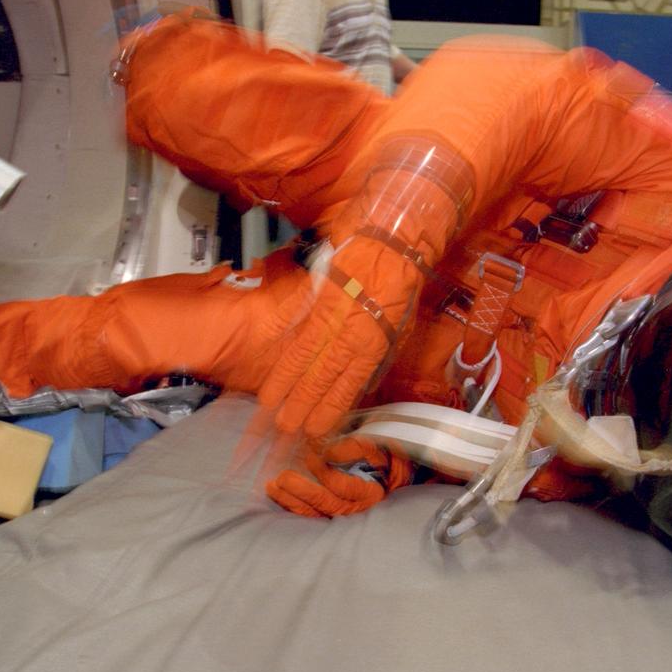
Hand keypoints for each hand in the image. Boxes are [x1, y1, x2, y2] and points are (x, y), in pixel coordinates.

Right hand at [258, 237, 422, 436]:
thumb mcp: (400, 326)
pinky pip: (298, 333)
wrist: (393, 241)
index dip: (329, 411)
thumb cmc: (402, 283)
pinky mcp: (316, 301)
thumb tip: (361, 377)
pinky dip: (284, 354)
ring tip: (269, 406)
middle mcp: (348, 336)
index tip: (315, 430)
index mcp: (372, 346)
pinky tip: (274, 366)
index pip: (346, 388)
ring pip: (303, 359)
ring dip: (285, 385)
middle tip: (285, 427)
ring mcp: (330, 319)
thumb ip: (378, 353)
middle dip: (301, 406)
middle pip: (319, 379)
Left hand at [265, 435, 413, 516]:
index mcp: (370, 492)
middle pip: (325, 503)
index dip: (326, 474)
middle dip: (302, 491)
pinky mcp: (326, 513)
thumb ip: (358, 448)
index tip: (312, 457)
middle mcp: (355, 508)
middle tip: (282, 477)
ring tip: (272, 486)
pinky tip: (274, 492)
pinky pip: (306, 513)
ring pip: (313, 512)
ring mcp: (339, 513)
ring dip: (290, 500)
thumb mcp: (378, 449)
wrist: (388, 475)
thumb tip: (331, 452)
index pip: (345, 487)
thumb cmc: (382, 459)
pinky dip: (289, 504)